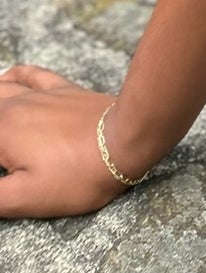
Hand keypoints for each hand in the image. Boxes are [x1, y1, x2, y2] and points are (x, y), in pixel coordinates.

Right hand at [0, 66, 145, 218]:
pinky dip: (10, 78)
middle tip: (5, 158)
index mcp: (0, 133)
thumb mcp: (25, 198)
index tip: (2, 171)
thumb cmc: (77, 174)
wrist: (126, 139)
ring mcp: (38, 94)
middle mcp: (14, 107)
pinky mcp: (61, 88)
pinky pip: (27, 74)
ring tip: (2, 131)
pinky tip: (5, 80)